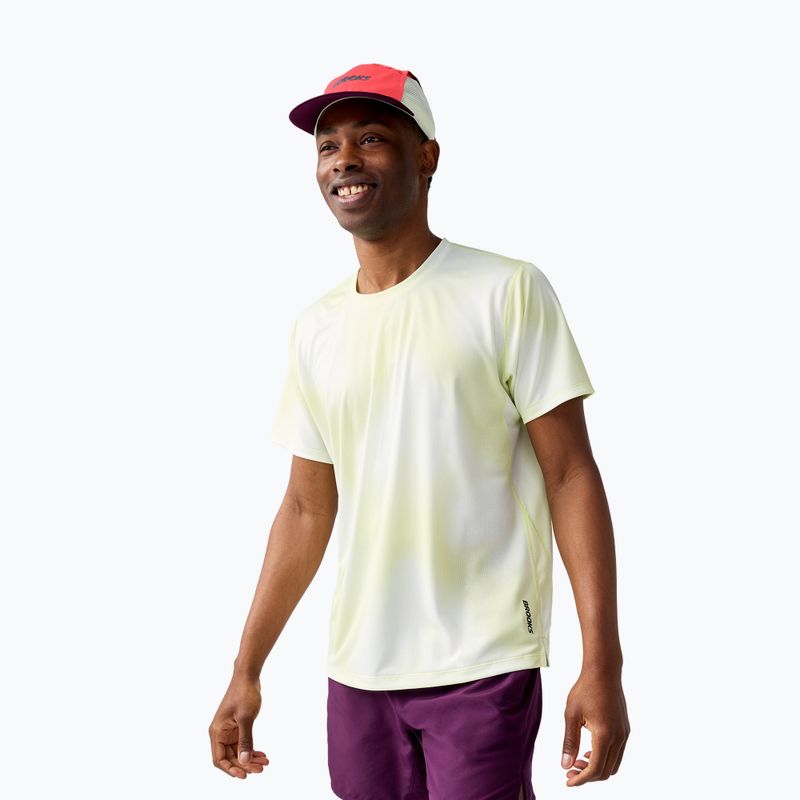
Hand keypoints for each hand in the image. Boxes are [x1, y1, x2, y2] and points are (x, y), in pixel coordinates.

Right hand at [209, 674, 269, 778]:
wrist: (248, 676)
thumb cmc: (244, 693)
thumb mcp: (246, 718)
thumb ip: (245, 740)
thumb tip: (245, 761)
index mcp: (217, 732)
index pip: (219, 759)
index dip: (231, 769)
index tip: (244, 775)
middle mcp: (220, 733)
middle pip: (230, 757)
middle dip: (245, 764)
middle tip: (261, 769)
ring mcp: (229, 730)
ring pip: (238, 752)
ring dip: (250, 758)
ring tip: (265, 762)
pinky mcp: (237, 727)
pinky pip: (242, 744)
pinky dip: (251, 750)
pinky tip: (262, 755)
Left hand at [560, 669, 629, 786]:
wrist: (604, 671)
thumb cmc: (585, 689)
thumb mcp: (571, 715)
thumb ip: (569, 742)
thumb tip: (565, 765)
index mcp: (604, 735)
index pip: (595, 769)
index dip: (581, 779)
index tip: (568, 780)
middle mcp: (619, 737)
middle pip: (606, 771)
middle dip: (588, 775)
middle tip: (570, 769)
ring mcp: (624, 734)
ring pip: (614, 764)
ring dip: (597, 768)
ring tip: (578, 760)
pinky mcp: (625, 729)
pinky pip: (617, 753)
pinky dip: (604, 758)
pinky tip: (589, 750)